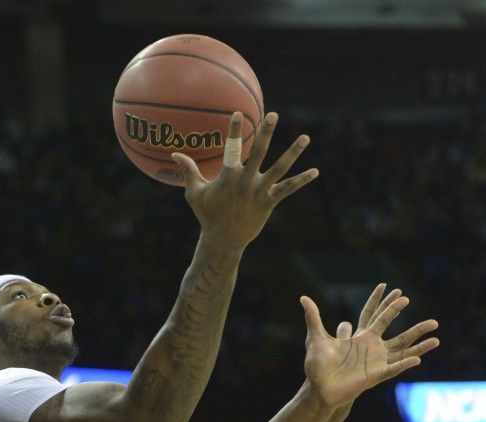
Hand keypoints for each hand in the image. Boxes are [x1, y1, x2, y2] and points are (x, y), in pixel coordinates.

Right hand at [173, 111, 318, 250]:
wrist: (223, 240)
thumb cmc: (207, 215)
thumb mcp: (194, 193)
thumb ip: (188, 171)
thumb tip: (175, 154)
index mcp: (228, 176)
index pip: (232, 148)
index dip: (235, 130)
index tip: (238, 113)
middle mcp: (245, 181)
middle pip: (259, 152)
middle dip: (266, 132)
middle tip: (273, 114)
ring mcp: (259, 191)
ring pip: (280, 168)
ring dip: (293, 152)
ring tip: (305, 137)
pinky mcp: (269, 202)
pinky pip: (288, 189)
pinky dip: (301, 181)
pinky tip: (315, 172)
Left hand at [301, 284, 438, 406]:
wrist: (320, 388)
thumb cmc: (318, 365)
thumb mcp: (315, 339)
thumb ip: (313, 318)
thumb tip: (303, 298)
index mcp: (360, 336)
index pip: (374, 315)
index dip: (383, 302)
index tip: (394, 289)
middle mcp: (372, 347)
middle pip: (394, 329)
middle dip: (404, 316)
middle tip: (413, 301)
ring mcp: (376, 361)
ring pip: (403, 349)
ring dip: (419, 343)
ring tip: (436, 336)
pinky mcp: (376, 375)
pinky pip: (394, 369)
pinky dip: (405, 364)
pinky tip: (416, 359)